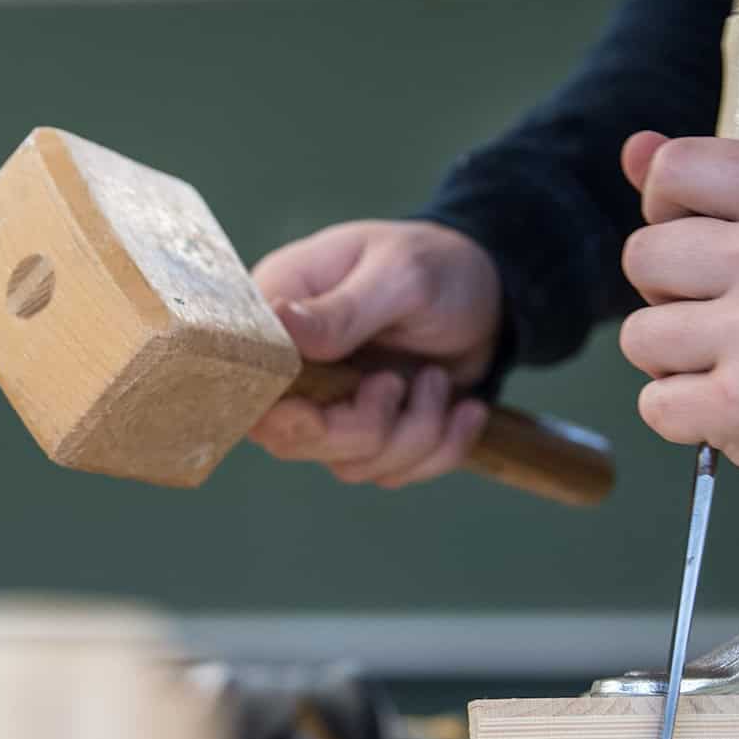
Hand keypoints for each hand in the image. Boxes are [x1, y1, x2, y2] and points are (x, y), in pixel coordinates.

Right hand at [248, 219, 500, 486]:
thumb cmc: (435, 265)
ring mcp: (330, 409)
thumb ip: (341, 309)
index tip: (333, 401)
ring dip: (414, 433)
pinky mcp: (369, 436)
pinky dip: (440, 449)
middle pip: (292, 440)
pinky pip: (391, 473)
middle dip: (364, 428)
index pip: (249, 384)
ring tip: (438, 379)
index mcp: (276, 320)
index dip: (284, 410)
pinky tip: (464, 409)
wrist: (489, 293)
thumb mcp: (398, 275)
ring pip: (350, 465)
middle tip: (397, 381)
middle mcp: (292, 372)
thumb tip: (279, 322)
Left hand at [619, 131, 738, 520]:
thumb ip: (725, 187)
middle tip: (727, 317)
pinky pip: (654, 403)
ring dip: (674, 360)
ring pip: (639, 335)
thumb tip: (635, 149)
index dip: (664, 207)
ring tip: (738, 367)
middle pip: (642, 255)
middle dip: (667, 293)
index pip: (677, 168)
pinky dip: (685, 417)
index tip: (693, 237)